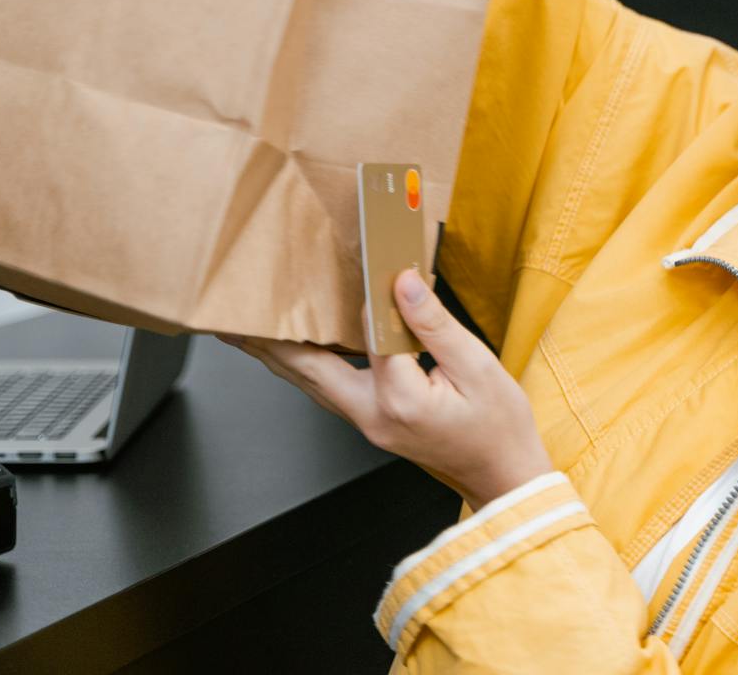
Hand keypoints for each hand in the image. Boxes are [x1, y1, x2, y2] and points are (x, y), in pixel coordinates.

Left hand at [222, 268, 553, 509]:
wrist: (504, 477)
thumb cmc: (498, 427)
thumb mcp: (478, 367)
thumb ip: (434, 324)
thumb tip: (402, 284)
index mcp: (400, 399)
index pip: (368, 334)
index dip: (364, 294)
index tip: (357, 259)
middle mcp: (373, 416)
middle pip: (308, 371)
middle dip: (269, 342)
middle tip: (234, 318)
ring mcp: (369, 423)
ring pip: (312, 384)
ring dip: (279, 356)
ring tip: (249, 331)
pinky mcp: (373, 423)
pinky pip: (329, 389)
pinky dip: (307, 366)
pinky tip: (299, 348)